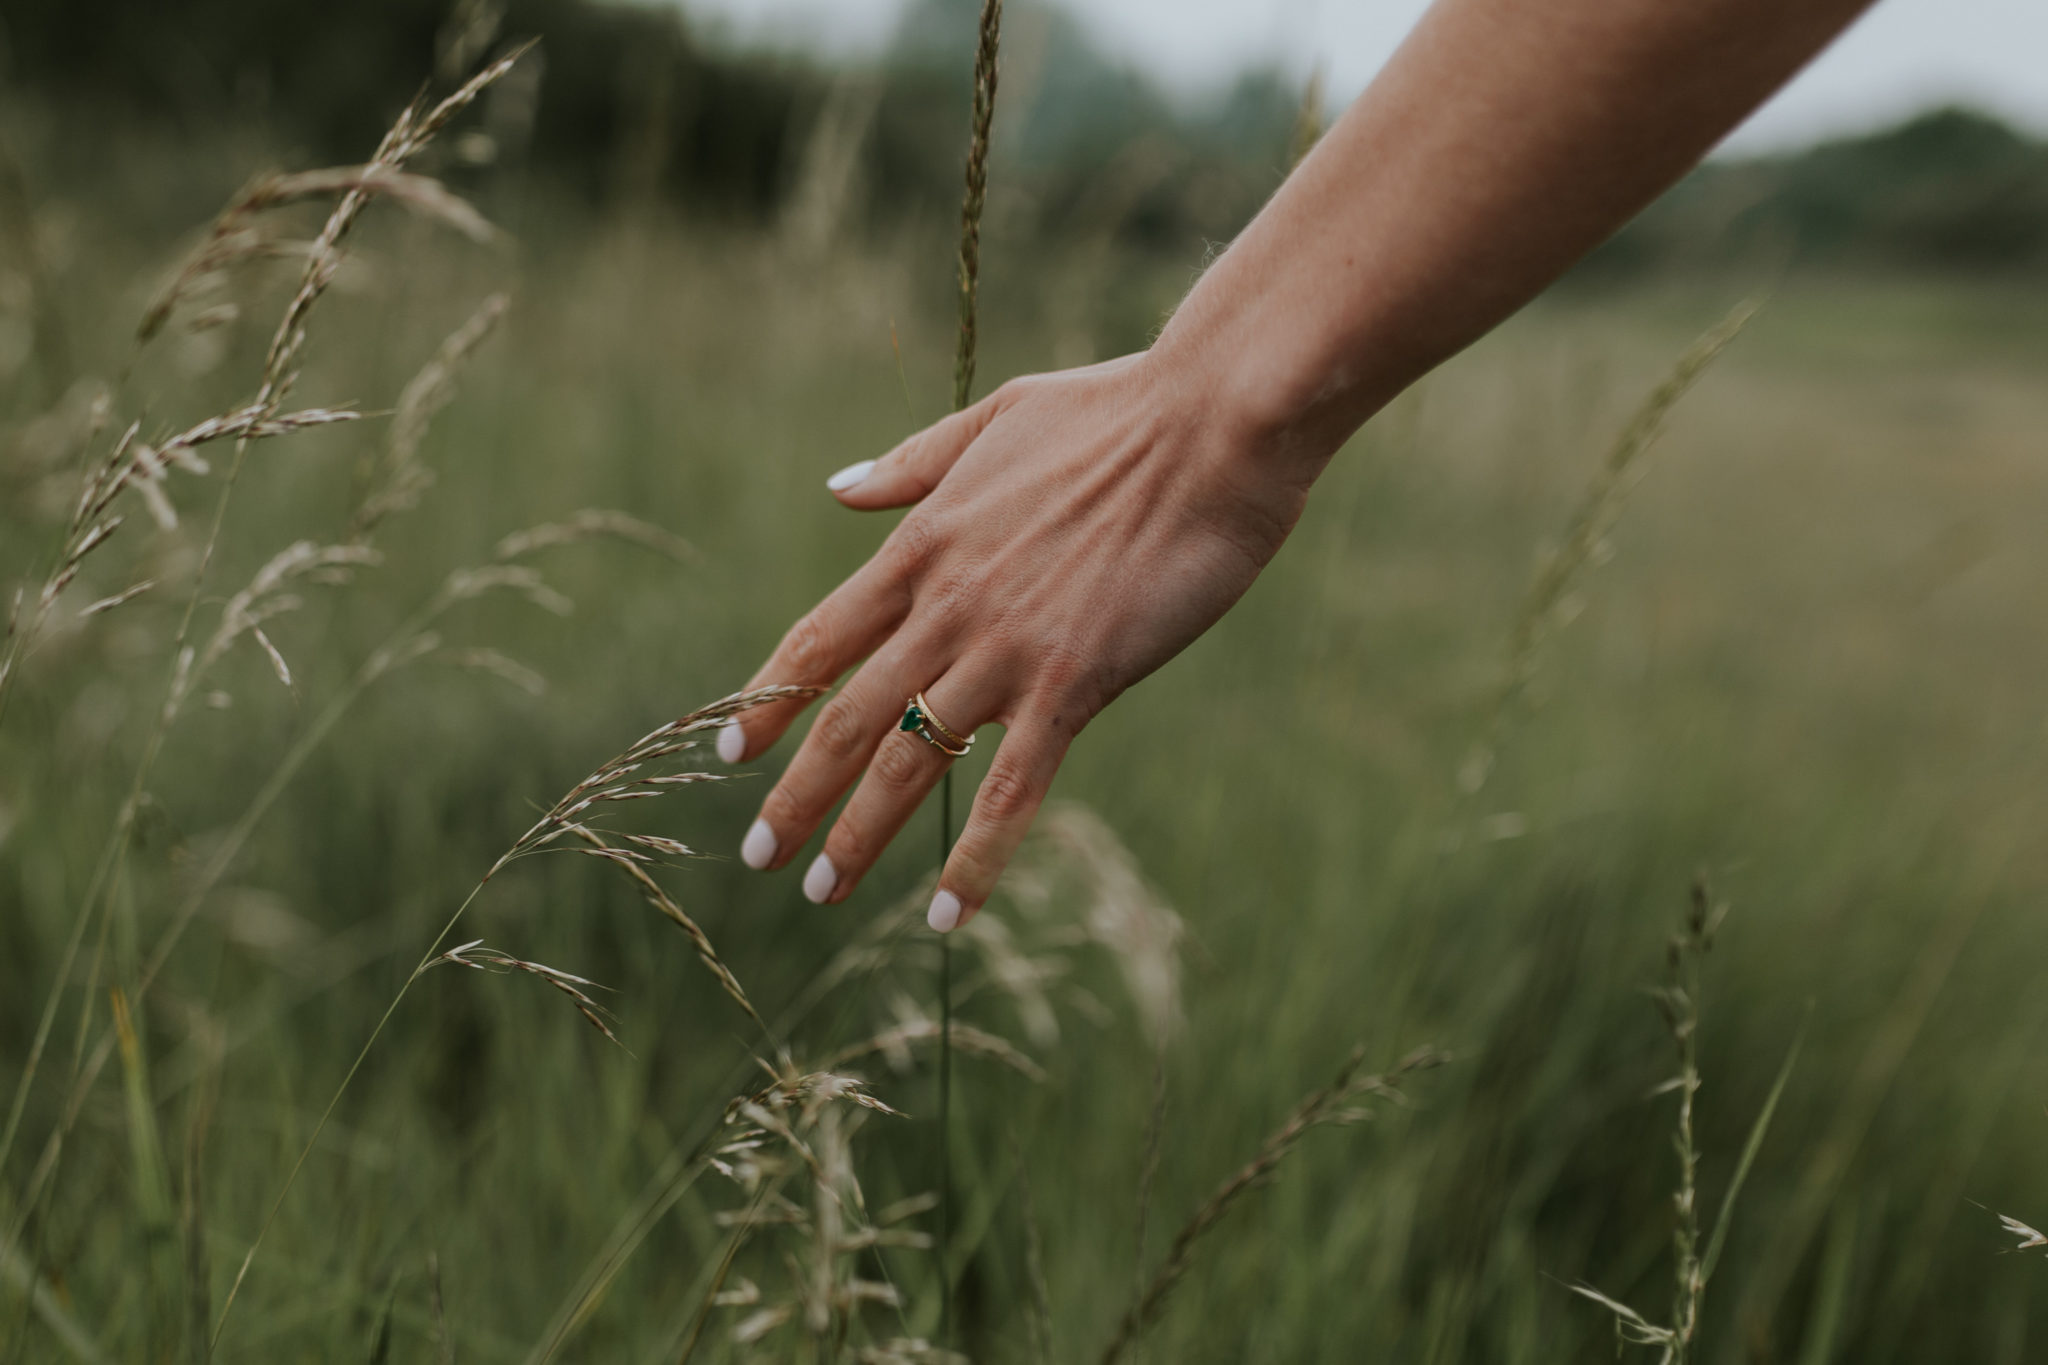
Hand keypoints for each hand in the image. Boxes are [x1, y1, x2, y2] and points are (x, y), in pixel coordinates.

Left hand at [716, 349, 1317, 930]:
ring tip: (821, 890)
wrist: (1213, 425)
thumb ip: (913, 464)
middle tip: (760, 853)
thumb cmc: (1119, 412)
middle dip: (795, 793)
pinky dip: (976, 858)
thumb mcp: (995, 418)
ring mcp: (1007, 649)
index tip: (731, 749)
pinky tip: (947, 915)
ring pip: (912, 761)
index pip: (820, 639)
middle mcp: (947, 605)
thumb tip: (837, 489)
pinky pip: (1013, 790)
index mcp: (924, 544)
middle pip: (847, 716)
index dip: (769, 698)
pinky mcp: (1076, 683)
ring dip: (859, 833)